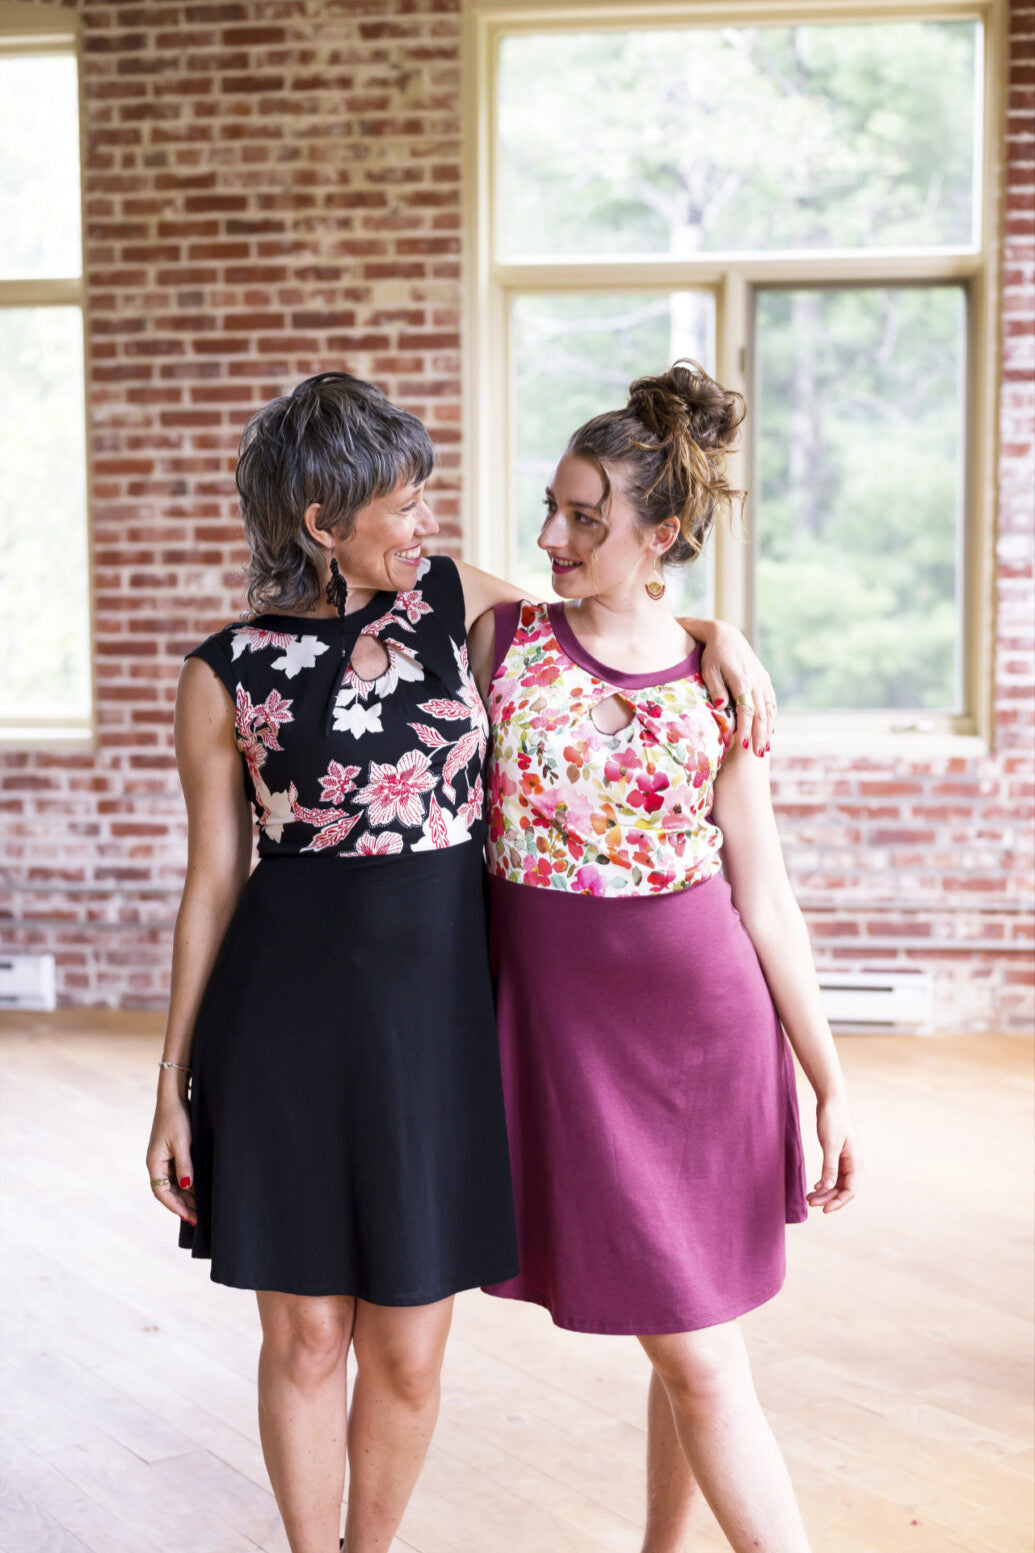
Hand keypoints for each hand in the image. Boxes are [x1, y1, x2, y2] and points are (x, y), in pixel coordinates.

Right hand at [146, 1093, 196, 1226]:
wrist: (174, 1097)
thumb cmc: (177, 1117)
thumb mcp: (182, 1142)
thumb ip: (185, 1165)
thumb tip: (186, 1187)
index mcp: (154, 1163)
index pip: (162, 1193)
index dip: (175, 1207)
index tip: (189, 1217)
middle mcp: (157, 1164)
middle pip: (168, 1192)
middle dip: (182, 1206)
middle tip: (198, 1219)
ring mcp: (164, 1159)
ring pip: (173, 1185)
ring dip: (185, 1197)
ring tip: (200, 1209)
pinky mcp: (171, 1153)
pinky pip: (178, 1175)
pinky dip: (187, 1185)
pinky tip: (198, 1191)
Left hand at [693, 619, 775, 755]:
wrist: (726, 636)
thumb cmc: (713, 655)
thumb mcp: (709, 671)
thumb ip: (716, 689)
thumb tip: (721, 708)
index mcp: (742, 681)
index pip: (746, 710)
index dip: (746, 729)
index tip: (743, 745)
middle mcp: (756, 682)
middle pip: (761, 713)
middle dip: (760, 735)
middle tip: (758, 755)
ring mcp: (763, 681)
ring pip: (769, 709)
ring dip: (768, 730)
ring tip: (765, 748)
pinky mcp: (764, 680)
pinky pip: (771, 702)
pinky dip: (771, 717)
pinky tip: (769, 730)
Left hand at [807, 1097, 859, 1213]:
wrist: (831, 1102)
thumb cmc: (832, 1120)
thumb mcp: (830, 1144)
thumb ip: (829, 1166)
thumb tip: (827, 1187)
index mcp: (856, 1163)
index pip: (850, 1191)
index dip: (838, 1202)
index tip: (824, 1209)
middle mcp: (853, 1164)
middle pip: (843, 1190)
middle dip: (828, 1198)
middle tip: (810, 1203)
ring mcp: (846, 1160)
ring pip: (837, 1184)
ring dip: (825, 1192)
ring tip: (809, 1198)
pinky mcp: (838, 1156)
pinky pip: (833, 1175)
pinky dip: (825, 1182)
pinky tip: (814, 1187)